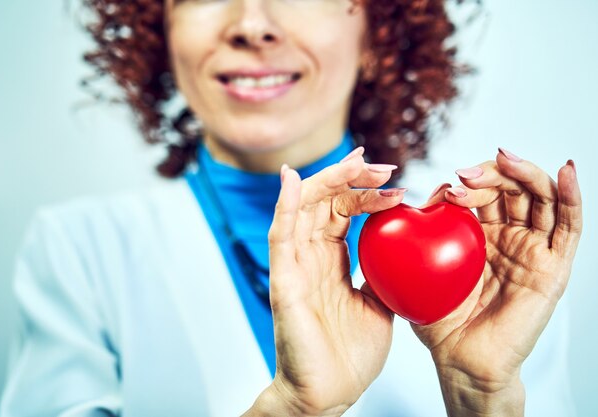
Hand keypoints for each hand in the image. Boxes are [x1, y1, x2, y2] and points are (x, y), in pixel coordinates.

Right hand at [244, 147, 404, 415]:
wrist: (331, 393)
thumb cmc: (350, 354)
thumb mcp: (379, 303)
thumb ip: (382, 273)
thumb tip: (405, 247)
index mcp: (331, 261)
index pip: (341, 210)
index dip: (360, 187)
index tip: (388, 173)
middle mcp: (310, 257)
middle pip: (323, 201)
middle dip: (350, 178)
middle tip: (381, 165)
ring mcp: (294, 267)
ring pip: (302, 208)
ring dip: (327, 182)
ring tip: (356, 164)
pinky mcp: (283, 282)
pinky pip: (281, 237)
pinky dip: (284, 205)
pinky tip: (292, 179)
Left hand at [413, 149, 581, 416]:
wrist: (460, 360)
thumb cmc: (439, 318)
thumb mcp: (420, 269)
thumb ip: (418, 235)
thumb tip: (419, 197)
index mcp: (481, 236)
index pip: (485, 193)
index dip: (471, 181)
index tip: (449, 183)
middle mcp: (510, 238)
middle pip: (513, 189)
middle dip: (493, 173)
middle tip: (467, 174)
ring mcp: (534, 251)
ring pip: (541, 198)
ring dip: (525, 173)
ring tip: (505, 161)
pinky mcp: (554, 268)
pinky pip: (569, 227)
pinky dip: (571, 196)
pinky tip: (567, 170)